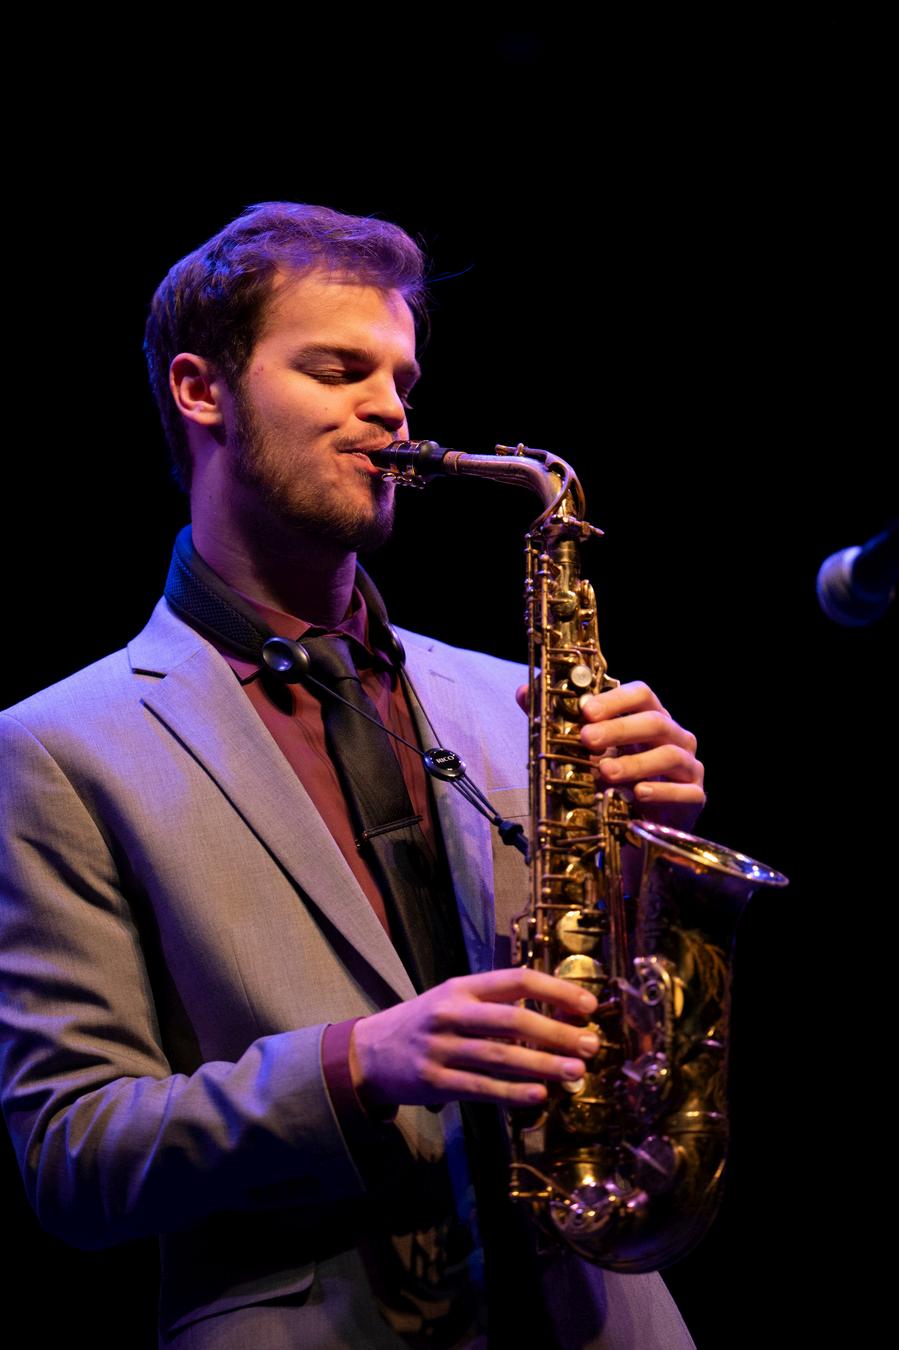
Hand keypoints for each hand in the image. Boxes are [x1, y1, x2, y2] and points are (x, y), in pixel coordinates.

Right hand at [349, 969, 599, 1110]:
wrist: (369, 1052)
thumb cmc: (425, 1023)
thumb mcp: (454, 999)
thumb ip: (497, 1004)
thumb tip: (557, 1016)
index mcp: (462, 986)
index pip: (517, 980)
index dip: (556, 990)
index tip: (588, 1005)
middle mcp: (451, 1012)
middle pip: (513, 1020)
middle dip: (557, 1032)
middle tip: (590, 1044)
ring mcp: (441, 1048)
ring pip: (501, 1056)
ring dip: (543, 1065)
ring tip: (576, 1071)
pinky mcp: (434, 1081)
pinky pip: (481, 1088)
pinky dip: (512, 1093)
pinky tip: (539, 1095)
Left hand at [515, 680, 704, 832]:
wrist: (635, 829)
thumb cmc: (613, 781)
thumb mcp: (585, 752)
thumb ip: (557, 721)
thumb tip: (523, 691)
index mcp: (650, 717)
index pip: (641, 694)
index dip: (615, 699)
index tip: (586, 711)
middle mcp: (675, 737)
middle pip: (655, 722)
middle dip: (619, 729)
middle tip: (586, 739)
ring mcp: (688, 767)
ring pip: (669, 755)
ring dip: (634, 763)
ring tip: (604, 773)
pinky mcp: (694, 797)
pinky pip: (685, 791)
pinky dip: (661, 792)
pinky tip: (638, 795)